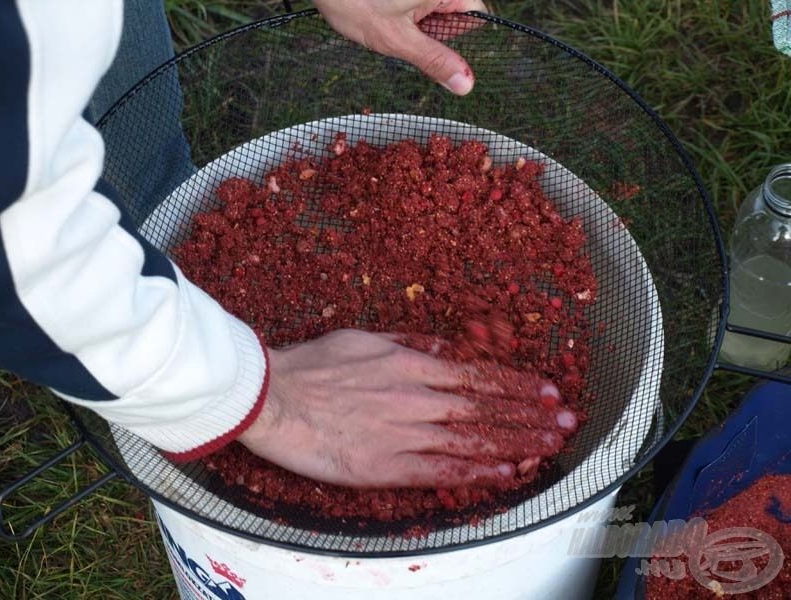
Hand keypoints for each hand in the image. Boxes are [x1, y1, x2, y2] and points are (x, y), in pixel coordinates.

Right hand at [237, 329, 576, 487]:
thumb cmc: (311, 364)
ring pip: (471, 439)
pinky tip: (505, 472)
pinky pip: (439, 470)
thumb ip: (408, 343)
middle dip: (530, 415)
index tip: (546, 391)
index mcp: (409, 365)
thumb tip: (442, 347)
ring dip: (516, 442)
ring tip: (551, 446)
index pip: (476, 376)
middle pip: (484, 409)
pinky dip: (476, 472)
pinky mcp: (385, 465)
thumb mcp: (363, 337)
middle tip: (566, 421)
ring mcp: (402, 433)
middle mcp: (414, 398)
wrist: (270, 396)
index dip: (515, 385)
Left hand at [311, 0, 487, 94]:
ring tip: (388, 19)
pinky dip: (404, 14)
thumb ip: (434, 60)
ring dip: (416, 24)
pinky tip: (385, 14)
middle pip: (455, 13)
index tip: (428, 42)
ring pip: (434, 11)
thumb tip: (466, 84)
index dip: (454, 35)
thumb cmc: (354, 1)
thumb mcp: (397, 39)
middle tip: (402, 30)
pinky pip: (418, 6)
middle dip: (432, 30)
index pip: (475, 14)